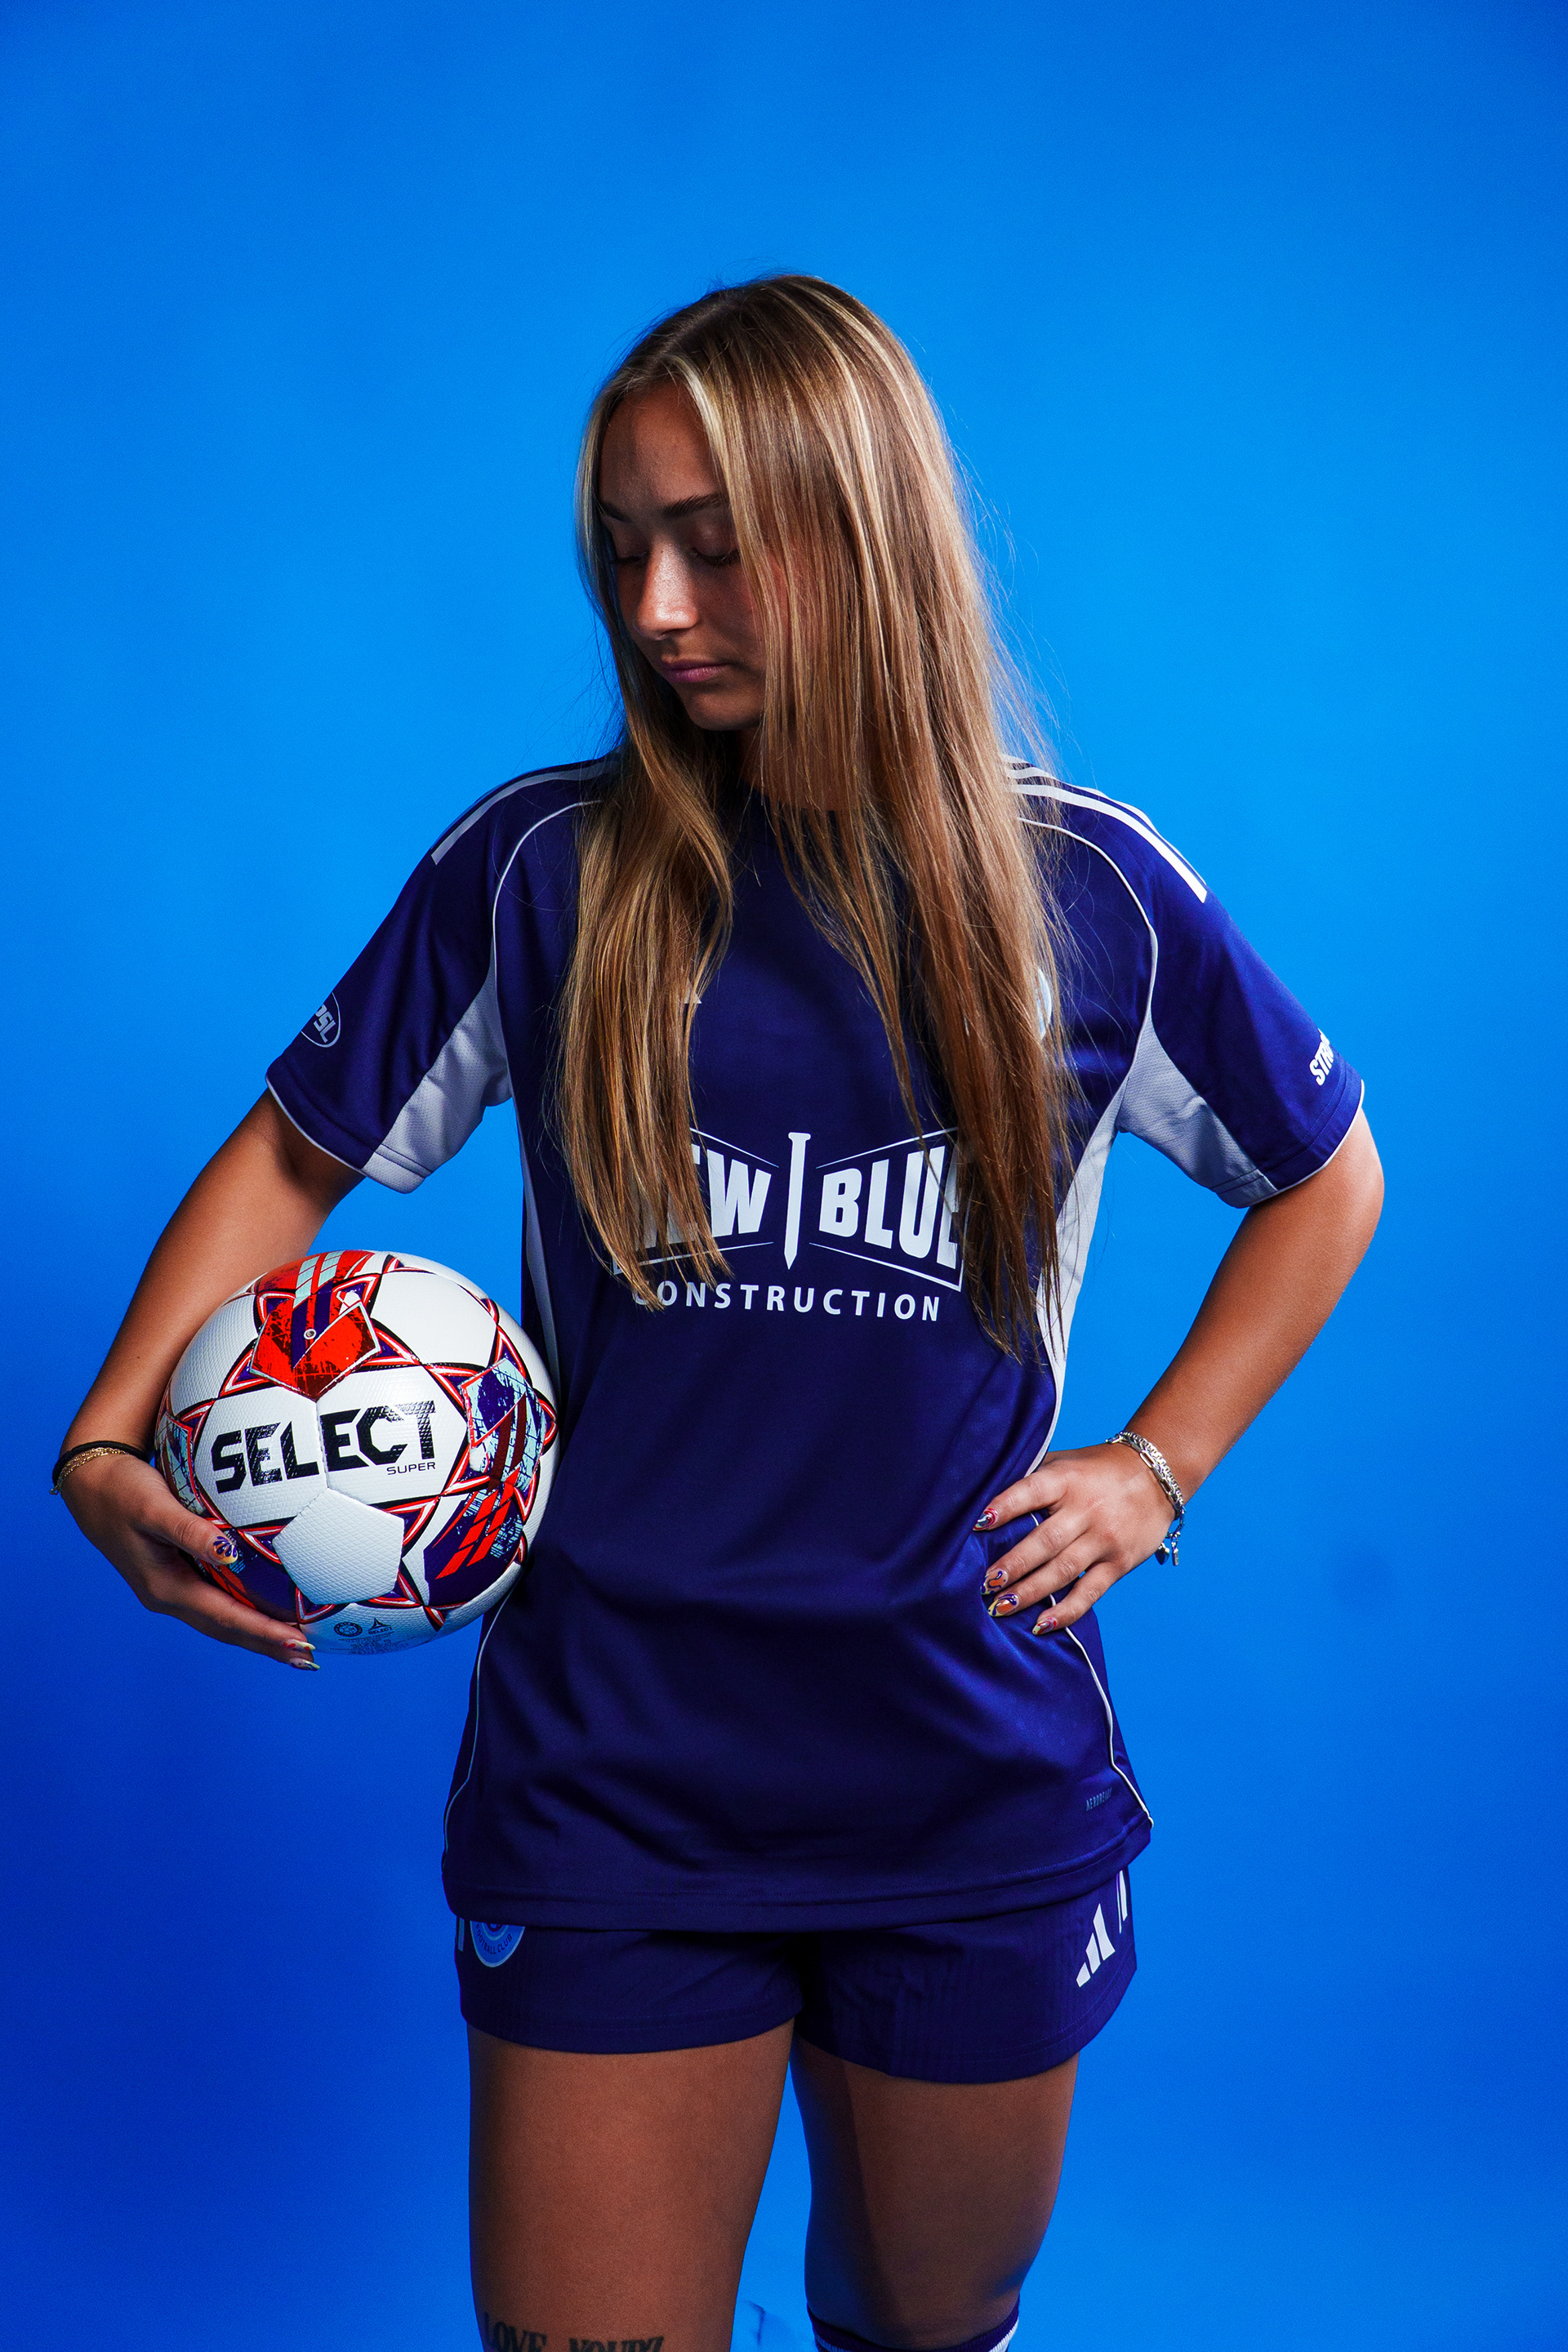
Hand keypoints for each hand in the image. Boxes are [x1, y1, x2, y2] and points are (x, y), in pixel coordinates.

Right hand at [61, 1452, 316, 1668]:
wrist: (91, 1485)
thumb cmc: (123, 1490)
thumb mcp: (154, 1507)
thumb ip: (190, 1531)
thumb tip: (229, 1551)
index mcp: (164, 1587)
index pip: (225, 1618)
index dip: (264, 1633)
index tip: (300, 1643)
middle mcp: (168, 1596)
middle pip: (226, 1630)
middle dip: (267, 1645)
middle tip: (310, 1657)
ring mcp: (170, 1590)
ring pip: (221, 1621)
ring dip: (257, 1636)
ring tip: (295, 1646)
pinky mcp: (175, 1577)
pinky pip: (216, 1603)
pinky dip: (244, 1614)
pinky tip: (266, 1612)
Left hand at [974, 1442, 1174, 1636]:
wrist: (1158, 1477)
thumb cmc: (1097, 1470)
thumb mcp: (1065, 1462)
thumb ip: (1033, 1476)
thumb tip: (986, 1494)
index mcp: (1066, 1480)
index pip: (1031, 1492)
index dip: (1005, 1507)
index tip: (978, 1524)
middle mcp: (1085, 1510)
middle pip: (1044, 1541)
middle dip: (1012, 1565)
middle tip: (984, 1583)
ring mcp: (1103, 1539)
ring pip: (1062, 1570)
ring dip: (1029, 1592)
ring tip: (1000, 1607)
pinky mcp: (1118, 1563)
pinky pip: (1089, 1592)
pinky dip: (1066, 1611)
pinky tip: (1041, 1625)